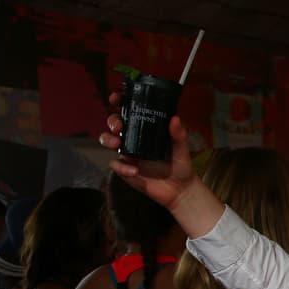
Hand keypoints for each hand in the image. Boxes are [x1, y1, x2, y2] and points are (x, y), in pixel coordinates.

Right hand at [99, 91, 195, 209]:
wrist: (179, 190)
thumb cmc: (180, 165)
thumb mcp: (181, 148)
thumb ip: (178, 135)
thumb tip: (175, 118)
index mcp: (146, 128)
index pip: (129, 111)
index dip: (119, 102)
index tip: (116, 98)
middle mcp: (134, 138)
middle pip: (114, 124)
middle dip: (112, 121)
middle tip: (119, 127)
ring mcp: (128, 153)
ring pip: (107, 140)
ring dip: (107, 140)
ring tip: (117, 145)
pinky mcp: (125, 169)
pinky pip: (116, 165)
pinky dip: (122, 167)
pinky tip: (135, 171)